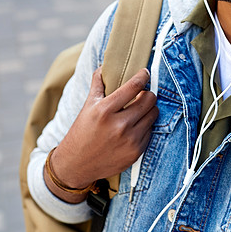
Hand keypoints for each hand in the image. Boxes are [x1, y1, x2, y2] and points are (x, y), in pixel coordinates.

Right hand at [47, 67, 157, 198]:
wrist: (77, 164)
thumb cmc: (82, 131)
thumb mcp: (87, 106)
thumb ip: (97, 85)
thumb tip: (104, 66)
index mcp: (105, 110)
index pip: (133, 87)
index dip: (143, 76)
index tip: (145, 72)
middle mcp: (119, 125)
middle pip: (149, 99)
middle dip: (148, 93)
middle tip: (142, 94)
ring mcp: (129, 140)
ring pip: (153, 114)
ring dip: (149, 109)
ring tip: (140, 109)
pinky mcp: (136, 152)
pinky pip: (151, 131)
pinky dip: (146, 126)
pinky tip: (136, 126)